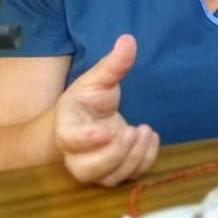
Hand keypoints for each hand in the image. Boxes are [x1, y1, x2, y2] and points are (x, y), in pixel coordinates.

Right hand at [54, 34, 159, 186]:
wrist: (84, 122)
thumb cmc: (86, 101)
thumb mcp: (96, 79)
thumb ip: (112, 64)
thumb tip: (128, 40)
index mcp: (67, 128)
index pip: (72, 139)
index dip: (88, 139)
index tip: (106, 131)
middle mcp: (77, 155)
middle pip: (89, 169)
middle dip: (114, 154)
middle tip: (131, 131)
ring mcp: (96, 169)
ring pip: (111, 178)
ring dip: (133, 157)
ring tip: (145, 130)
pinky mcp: (114, 174)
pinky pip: (129, 177)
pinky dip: (144, 161)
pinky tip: (150, 138)